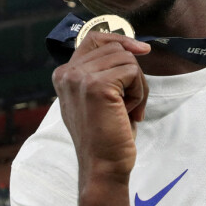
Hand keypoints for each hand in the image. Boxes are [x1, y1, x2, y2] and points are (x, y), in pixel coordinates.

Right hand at [52, 32, 150, 205]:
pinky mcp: (97, 86)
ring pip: (127, 59)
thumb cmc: (106, 135)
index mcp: (63, 74)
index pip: (94, 38)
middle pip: (116, 48)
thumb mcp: (97, 97)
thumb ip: (102, 71)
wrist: (103, 167)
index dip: (120, 40)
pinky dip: (139, 93)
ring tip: (127, 110)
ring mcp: (79, 78)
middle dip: (133, 74)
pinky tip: (129, 113)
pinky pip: (133, 72)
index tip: (141, 49)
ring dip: (137, 85)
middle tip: (130, 103)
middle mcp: (67, 73)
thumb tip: (133, 46)